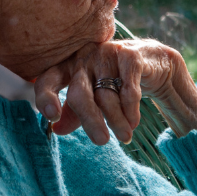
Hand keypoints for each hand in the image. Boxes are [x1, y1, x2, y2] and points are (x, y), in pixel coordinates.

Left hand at [34, 39, 196, 144]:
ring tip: (124, 136)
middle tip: (101, 141)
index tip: (52, 117)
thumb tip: (56, 130)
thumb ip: (74, 112)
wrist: (150, 62)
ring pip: (107, 95)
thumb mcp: (91, 96)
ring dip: (116, 120)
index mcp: (68, 66)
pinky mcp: (129, 55)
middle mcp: (84, 58)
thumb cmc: (113, 80)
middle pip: (80, 92)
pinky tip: (133, 122)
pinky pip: (128, 89)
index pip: (48, 79)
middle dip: (90, 120)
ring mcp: (106, 54)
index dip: (46, 97)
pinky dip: (130, 109)